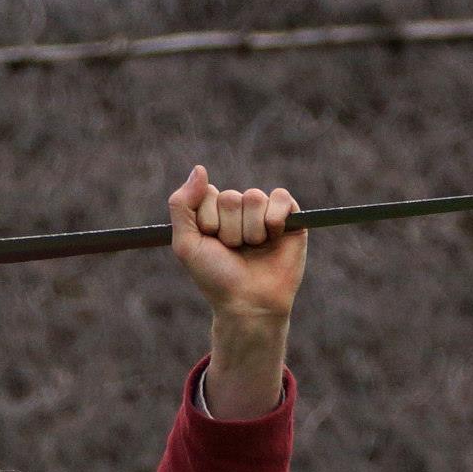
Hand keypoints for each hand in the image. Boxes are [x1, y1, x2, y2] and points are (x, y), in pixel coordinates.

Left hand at [167, 166, 306, 324]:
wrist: (248, 303)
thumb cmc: (216, 277)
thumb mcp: (186, 244)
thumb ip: (181, 205)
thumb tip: (200, 168)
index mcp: (214, 212)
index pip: (208, 194)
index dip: (208, 222)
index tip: (212, 245)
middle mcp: (239, 209)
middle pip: (231, 198)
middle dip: (230, 230)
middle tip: (235, 251)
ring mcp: (264, 212)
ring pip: (254, 198)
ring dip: (251, 231)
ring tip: (253, 249)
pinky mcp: (290, 216)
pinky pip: (279, 198)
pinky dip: (274, 220)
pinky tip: (274, 238)